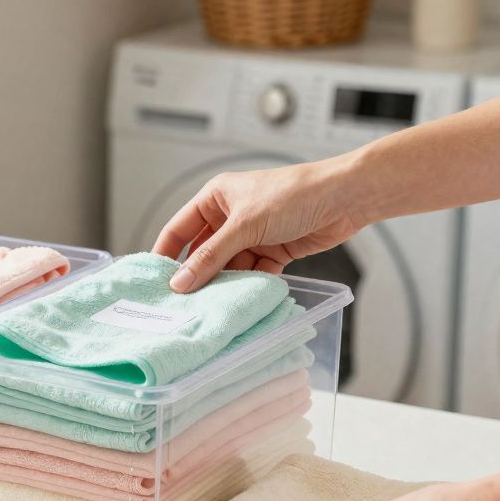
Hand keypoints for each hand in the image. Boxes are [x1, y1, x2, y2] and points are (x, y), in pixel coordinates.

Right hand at [152, 159, 369, 292]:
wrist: (344, 199)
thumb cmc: (293, 195)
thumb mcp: (245, 225)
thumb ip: (211, 256)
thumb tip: (181, 282)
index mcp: (216, 198)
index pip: (179, 229)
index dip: (166, 254)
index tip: (155, 282)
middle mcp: (230, 216)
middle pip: (203, 252)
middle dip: (197, 275)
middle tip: (183, 302)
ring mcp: (252, 235)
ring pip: (228, 266)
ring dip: (224, 283)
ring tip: (212, 305)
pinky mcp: (273, 251)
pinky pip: (251, 273)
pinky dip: (248, 285)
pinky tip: (243, 299)